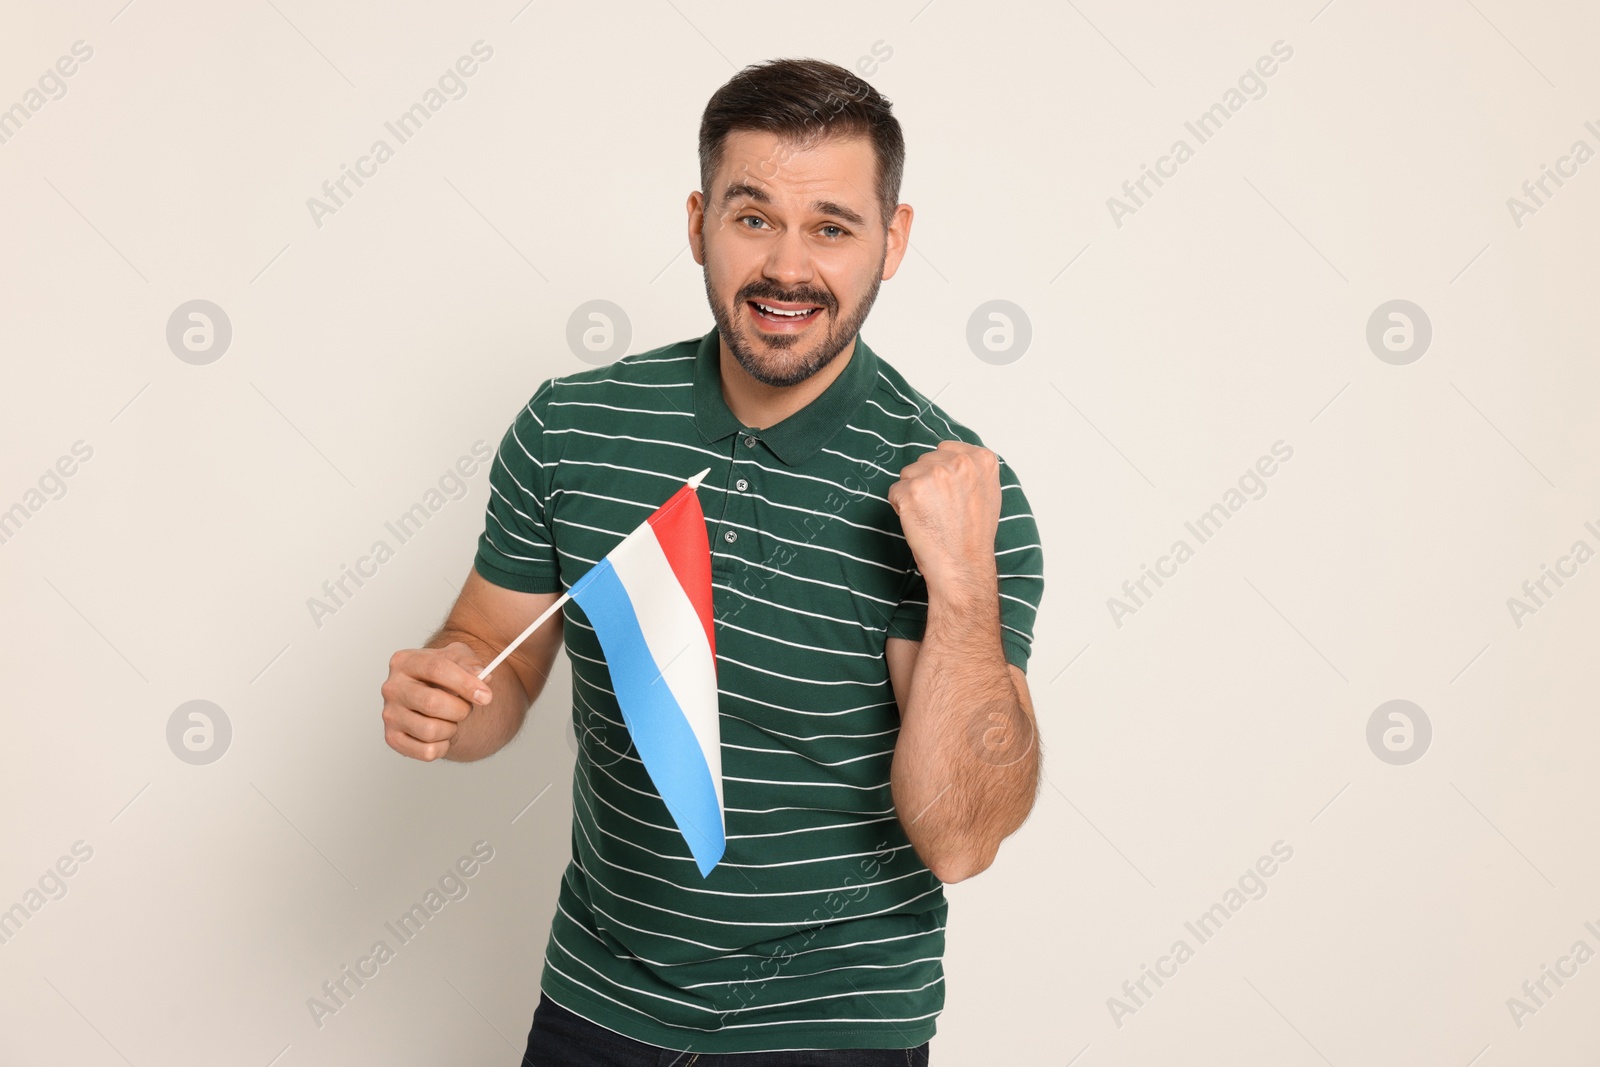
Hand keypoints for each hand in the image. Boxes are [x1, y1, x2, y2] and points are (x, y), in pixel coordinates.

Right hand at [381, 642, 493, 760]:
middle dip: (460, 709)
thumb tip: (481, 676)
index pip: (436, 668)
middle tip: (467, 708)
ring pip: (430, 730)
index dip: (465, 683)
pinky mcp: (392, 738)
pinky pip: (427, 751)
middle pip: (432, 702)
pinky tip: (441, 734)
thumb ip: (471, 663)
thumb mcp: (458, 658)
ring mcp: (390, 714)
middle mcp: (392, 687)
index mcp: (405, 661)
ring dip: (451, 728)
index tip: (486, 696)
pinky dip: (443, 746)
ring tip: (451, 719)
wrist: (430, 694)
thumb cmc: (442, 675)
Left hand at [886, 440, 1001, 593]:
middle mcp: (959, 462)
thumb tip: (952, 457)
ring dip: (913, 494)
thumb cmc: (973, 536)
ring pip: (908, 474)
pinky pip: (894, 492)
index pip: (944, 450)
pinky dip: (901, 507)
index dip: (942, 474)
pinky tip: (919, 522)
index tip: (950, 495)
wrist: (963, 566)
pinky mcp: (912, 491)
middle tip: (941, 510)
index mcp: (982, 459)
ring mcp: (934, 475)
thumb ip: (971, 470)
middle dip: (926, 483)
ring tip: (931, 516)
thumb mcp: (988, 492)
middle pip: (924, 461)